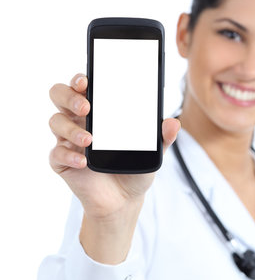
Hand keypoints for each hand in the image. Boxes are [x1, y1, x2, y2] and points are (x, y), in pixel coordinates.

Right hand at [49, 73, 180, 220]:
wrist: (124, 200)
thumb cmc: (134, 167)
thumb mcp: (152, 151)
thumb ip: (162, 137)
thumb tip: (173, 123)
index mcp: (100, 111)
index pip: (84, 86)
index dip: (80, 79)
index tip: (87, 80)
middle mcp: (81, 120)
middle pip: (60, 96)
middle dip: (68, 96)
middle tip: (86, 106)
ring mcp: (70, 140)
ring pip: (55, 121)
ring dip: (71, 128)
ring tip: (89, 140)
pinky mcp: (63, 161)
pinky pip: (56, 153)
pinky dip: (68, 156)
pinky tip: (83, 163)